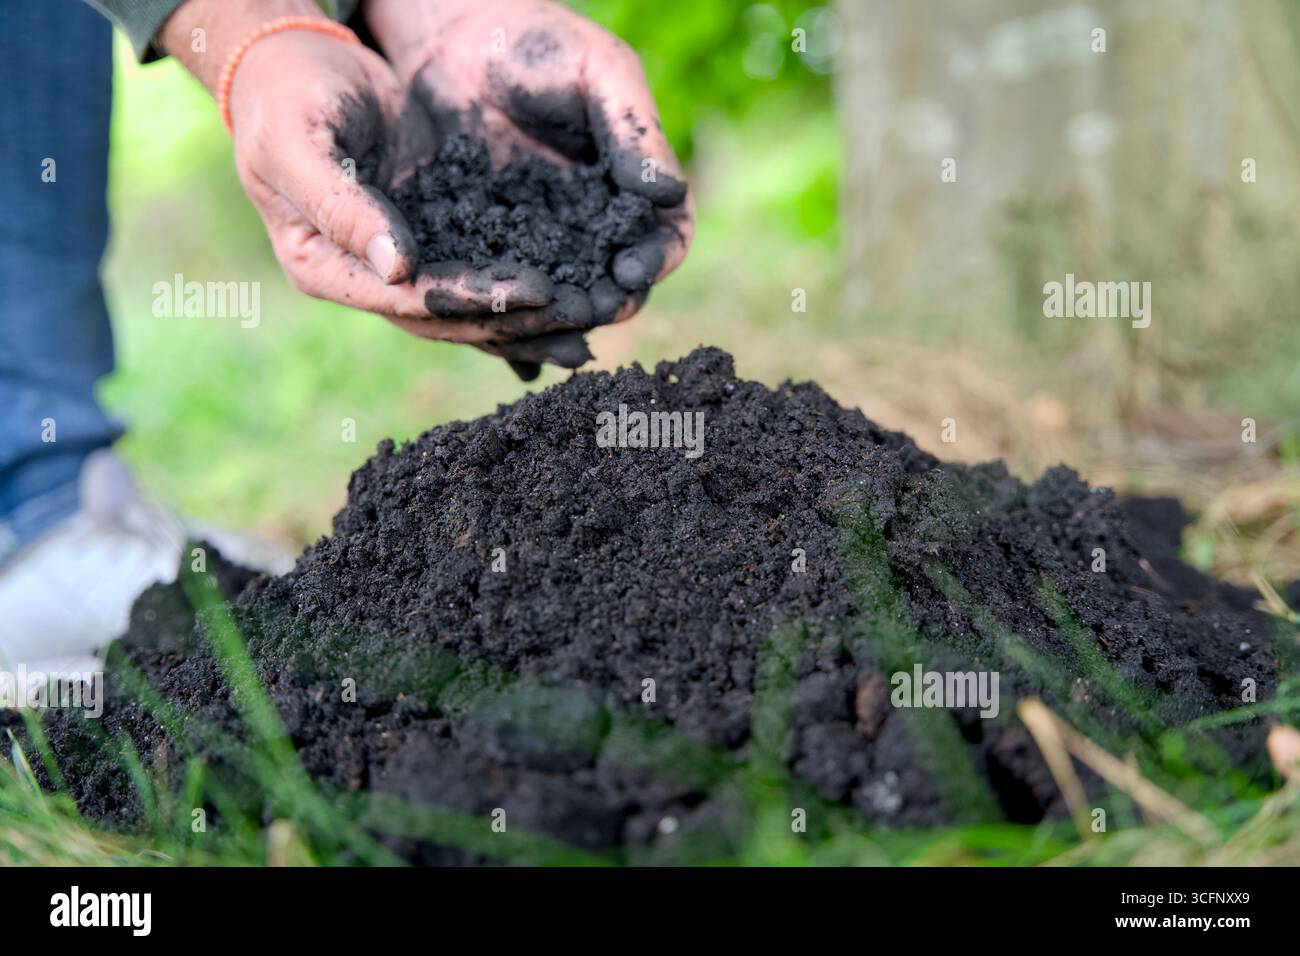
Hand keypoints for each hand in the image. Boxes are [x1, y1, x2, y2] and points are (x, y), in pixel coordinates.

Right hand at [163, 0, 587, 368]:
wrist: (295, 57)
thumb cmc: (285, 92)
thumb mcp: (299, 142)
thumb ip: (341, 204)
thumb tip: (396, 267)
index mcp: (320, 265)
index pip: (405, 300)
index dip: (469, 300)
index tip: (532, 292)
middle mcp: (363, 277)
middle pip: (446, 317)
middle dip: (514, 319)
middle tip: (581, 315)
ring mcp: (399, 261)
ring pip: (470, 306)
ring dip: (529, 316)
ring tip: (592, 318)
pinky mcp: (432, 235)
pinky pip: (483, 270)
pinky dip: (526, 284)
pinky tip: (575, 288)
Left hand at [364, 0, 695, 371]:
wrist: (451, 35)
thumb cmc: (536, 43)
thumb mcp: (597, 71)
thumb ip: (632, 129)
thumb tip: (668, 192)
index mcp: (633, 188)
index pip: (665, 238)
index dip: (657, 259)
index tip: (633, 270)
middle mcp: (593, 226)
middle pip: (616, 283)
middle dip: (607, 303)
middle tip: (589, 313)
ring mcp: (540, 243)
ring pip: (560, 298)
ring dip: (555, 321)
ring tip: (542, 330)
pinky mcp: (484, 249)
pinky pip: (499, 290)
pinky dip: (499, 314)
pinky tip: (489, 326)